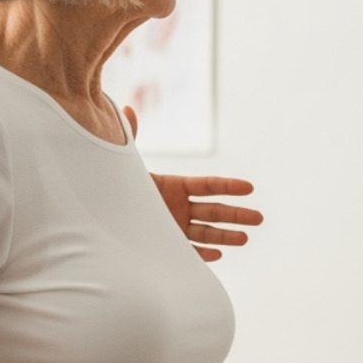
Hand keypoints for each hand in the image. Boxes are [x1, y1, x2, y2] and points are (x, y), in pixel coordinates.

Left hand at [121, 107, 262, 261]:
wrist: (104, 210)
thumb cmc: (117, 183)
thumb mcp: (125, 161)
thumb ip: (129, 136)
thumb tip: (126, 108)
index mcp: (175, 185)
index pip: (207, 185)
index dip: (228, 186)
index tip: (249, 187)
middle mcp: (179, 206)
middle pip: (214, 211)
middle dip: (236, 215)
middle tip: (259, 218)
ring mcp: (175, 226)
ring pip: (206, 233)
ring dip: (226, 236)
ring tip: (245, 238)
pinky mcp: (167, 243)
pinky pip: (189, 250)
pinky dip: (202, 253)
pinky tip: (218, 254)